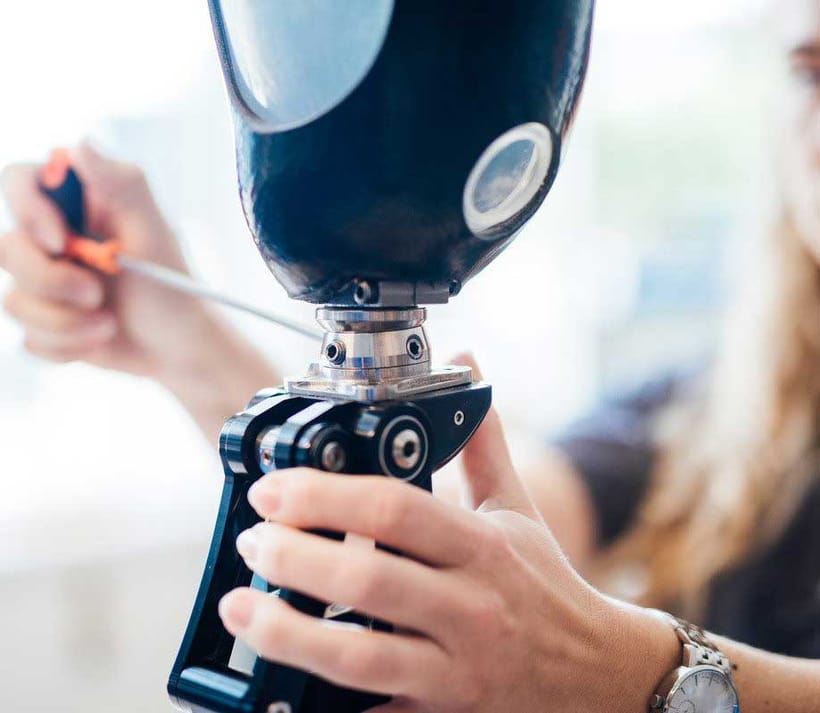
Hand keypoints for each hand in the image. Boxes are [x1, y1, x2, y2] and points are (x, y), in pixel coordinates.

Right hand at [0, 142, 215, 378]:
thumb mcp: (153, 233)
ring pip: (15, 301)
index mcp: (77, 206)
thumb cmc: (173, 286)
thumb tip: (81, 143)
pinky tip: (100, 340)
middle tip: (97, 294)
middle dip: (52, 280)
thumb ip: (120, 186)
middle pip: (6, 247)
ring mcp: (44, 282)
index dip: (28, 211)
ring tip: (109, 323)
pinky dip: (69, 346)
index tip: (60, 242)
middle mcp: (52, 240)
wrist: (179, 347)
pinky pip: (31, 338)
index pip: (19, 181)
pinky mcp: (44, 323)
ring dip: (68, 322)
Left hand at [219, 364, 676, 711]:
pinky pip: (371, 711)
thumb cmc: (543, 583)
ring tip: (241, 605)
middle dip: (294, 558)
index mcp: (481, 546)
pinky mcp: (439, 711)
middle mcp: (468, 606)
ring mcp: (454, 668)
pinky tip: (277, 677)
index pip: (395, 511)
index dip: (325, 496)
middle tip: (252, 539)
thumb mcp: (517, 505)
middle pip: (368, 581)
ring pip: (359, 658)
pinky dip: (319, 696)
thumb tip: (467, 367)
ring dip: (288, 633)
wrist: (593, 674)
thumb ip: (481, 439)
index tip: (274, 488)